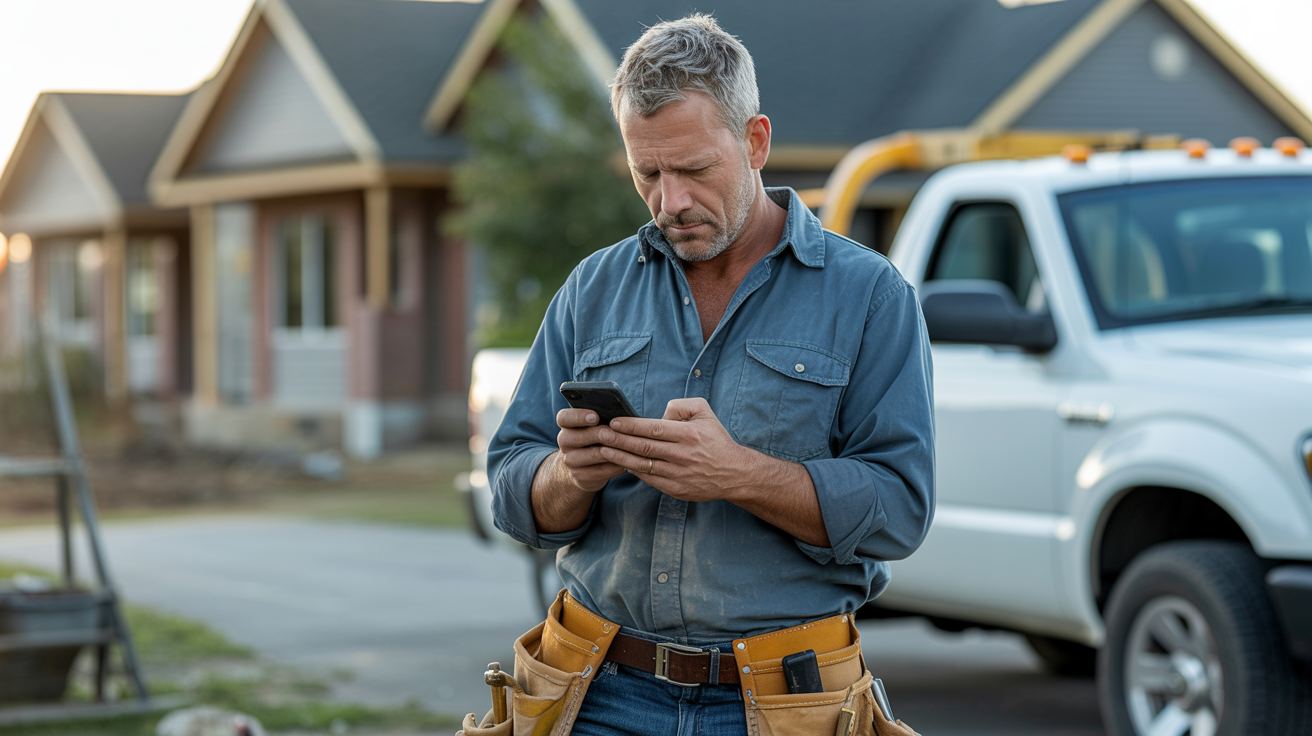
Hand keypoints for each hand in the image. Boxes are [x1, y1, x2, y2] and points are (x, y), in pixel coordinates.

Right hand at [553, 408, 626, 492]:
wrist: (585, 465)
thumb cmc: (596, 437)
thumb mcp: (594, 425)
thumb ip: (603, 418)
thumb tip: (619, 417)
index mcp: (566, 424)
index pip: (564, 417)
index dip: (579, 416)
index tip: (595, 417)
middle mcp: (564, 441)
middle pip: (577, 437)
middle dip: (598, 434)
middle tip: (612, 433)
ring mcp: (571, 460)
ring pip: (592, 454)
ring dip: (611, 451)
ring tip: (627, 446)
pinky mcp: (581, 476)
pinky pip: (601, 471)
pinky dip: (615, 465)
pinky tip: (626, 461)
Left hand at [597, 398, 750, 502]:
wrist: (734, 474)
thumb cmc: (716, 440)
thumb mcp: (705, 412)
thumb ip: (680, 406)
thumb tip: (659, 413)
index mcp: (688, 435)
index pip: (654, 428)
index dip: (631, 426)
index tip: (614, 422)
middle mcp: (682, 455)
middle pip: (644, 447)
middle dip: (619, 440)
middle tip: (600, 433)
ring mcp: (678, 474)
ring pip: (642, 465)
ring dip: (620, 456)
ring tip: (603, 448)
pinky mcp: (675, 489)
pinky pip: (649, 479)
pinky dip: (633, 470)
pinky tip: (620, 462)